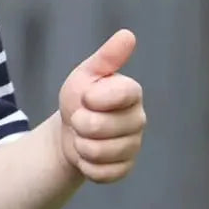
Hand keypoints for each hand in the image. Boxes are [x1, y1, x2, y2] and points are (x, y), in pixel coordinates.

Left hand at [58, 29, 145, 183]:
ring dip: (81, 145)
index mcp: (132, 93)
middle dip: (80, 123)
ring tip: (82, 136)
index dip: (94, 98)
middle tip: (79, 118)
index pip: (120, 94)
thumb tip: (128, 35)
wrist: (70, 131)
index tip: (85, 96)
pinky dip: (86, 166)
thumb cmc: (81, 97)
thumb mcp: (87, 75)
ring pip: (101, 152)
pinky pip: (102, 173)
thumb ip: (107, 58)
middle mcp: (139, 119)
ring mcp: (133, 146)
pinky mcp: (124, 168)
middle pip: (102, 127)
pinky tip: (87, 155)